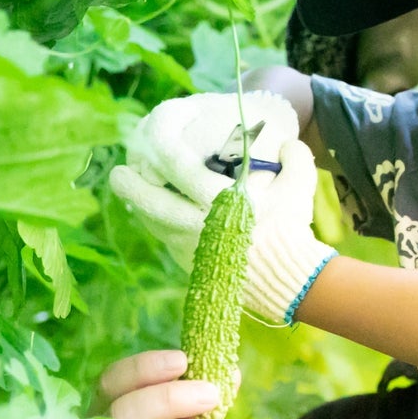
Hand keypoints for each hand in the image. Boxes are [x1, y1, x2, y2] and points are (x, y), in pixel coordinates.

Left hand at [109, 91, 336, 320]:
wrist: (289, 280)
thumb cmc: (291, 229)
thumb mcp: (300, 188)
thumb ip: (295, 158)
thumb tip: (285, 142)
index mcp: (224, 202)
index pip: (181, 171)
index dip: (160, 151)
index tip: (147, 138)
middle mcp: (201, 226)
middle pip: (153, 204)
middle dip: (130, 187)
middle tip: (117, 173)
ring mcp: (193, 248)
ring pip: (154, 224)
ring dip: (139, 206)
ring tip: (131, 190)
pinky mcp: (192, 264)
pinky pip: (165, 239)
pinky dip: (156, 224)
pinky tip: (154, 213)